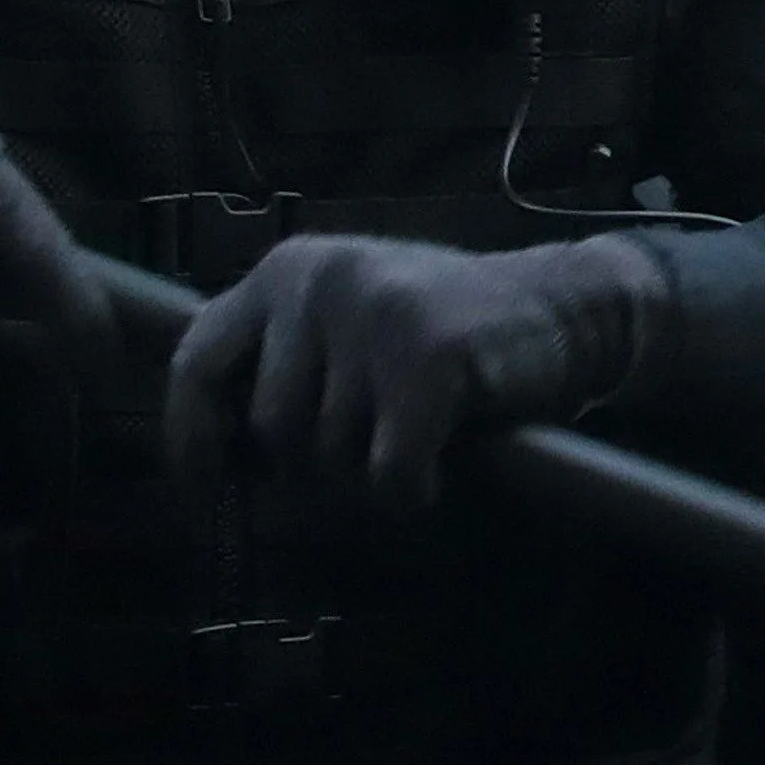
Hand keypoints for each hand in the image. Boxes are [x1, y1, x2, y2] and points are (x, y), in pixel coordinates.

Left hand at [169, 234, 666, 513]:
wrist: (573, 310)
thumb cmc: (456, 336)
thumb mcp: (350, 328)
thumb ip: (284, 369)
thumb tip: (222, 463)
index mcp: (287, 272)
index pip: (197, 364)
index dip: (192, 441)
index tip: (207, 492)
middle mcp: (318, 280)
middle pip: (272, 433)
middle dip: (317, 470)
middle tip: (370, 462)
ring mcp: (373, 313)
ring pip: (331, 458)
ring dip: (374, 479)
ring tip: (420, 443)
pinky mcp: (428, 356)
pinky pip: (389, 472)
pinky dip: (416, 491)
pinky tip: (445, 465)